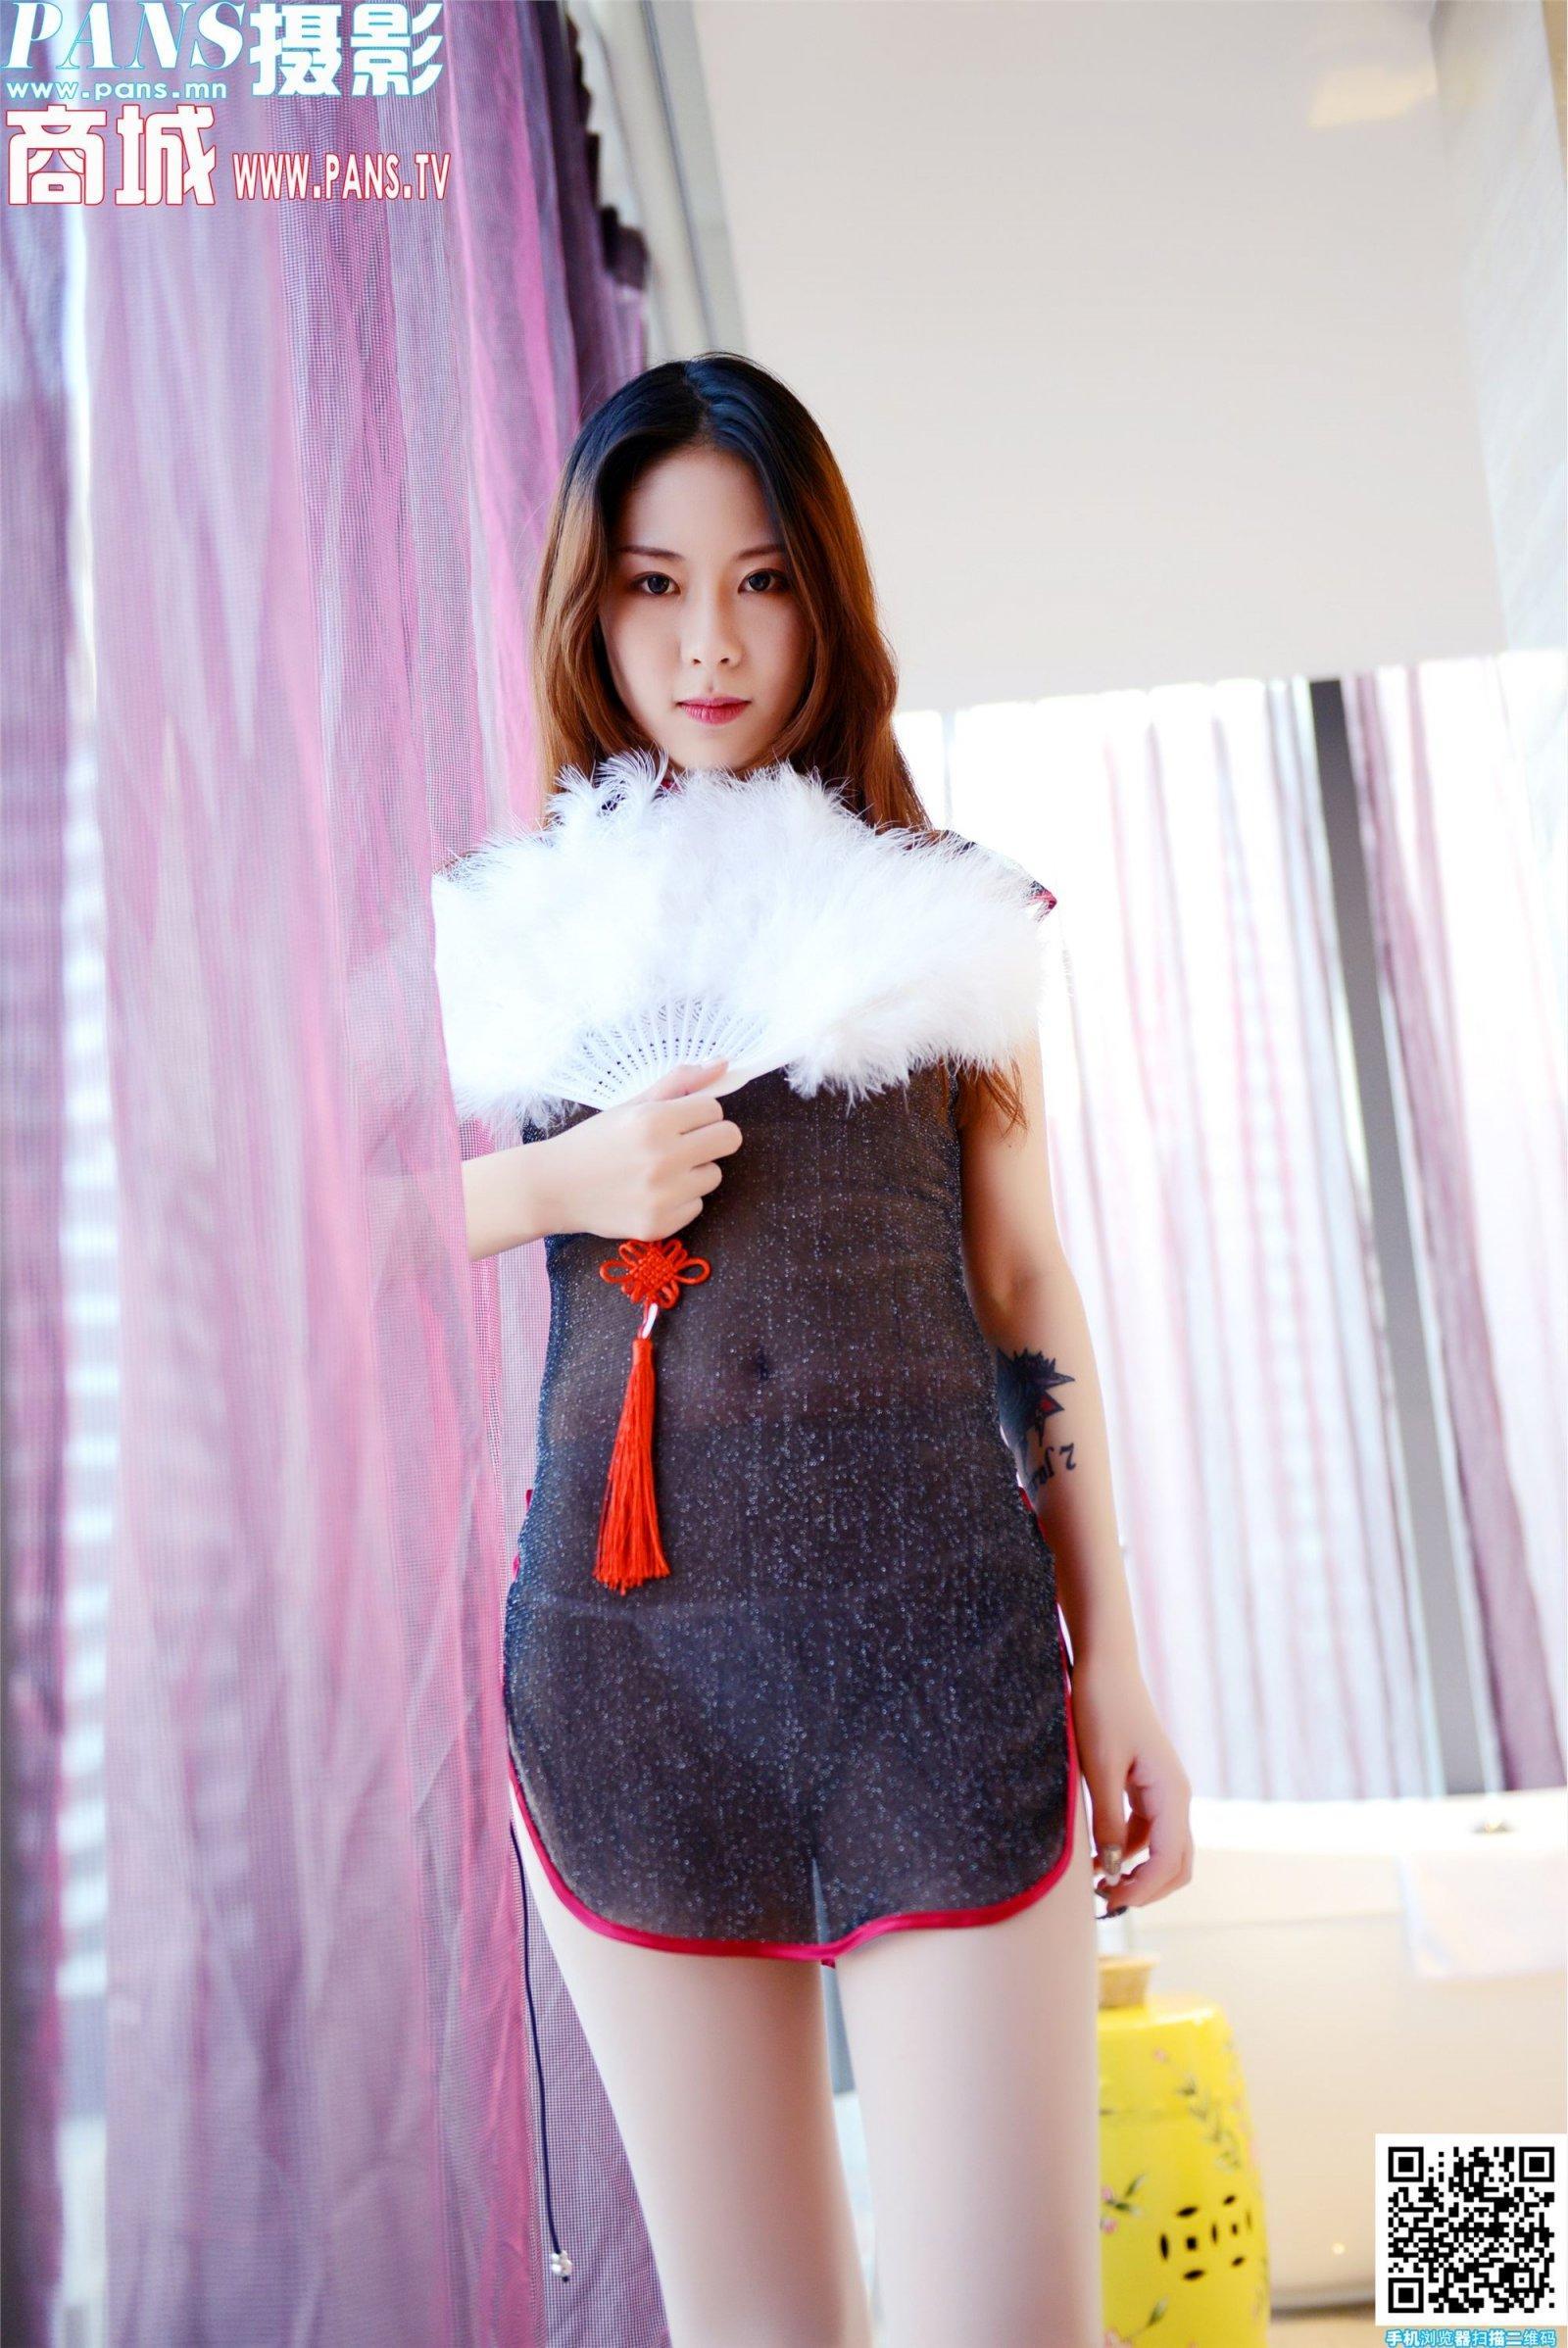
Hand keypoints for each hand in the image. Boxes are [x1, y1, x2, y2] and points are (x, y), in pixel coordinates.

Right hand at [542, 1057, 743, 1242]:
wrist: (554, 1188)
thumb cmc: (595, 1142)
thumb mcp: (632, 1106)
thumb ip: (679, 1083)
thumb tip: (723, 1063)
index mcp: (653, 1121)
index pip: (714, 1109)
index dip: (699, 1113)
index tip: (680, 1121)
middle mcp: (662, 1158)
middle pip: (729, 1139)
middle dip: (711, 1137)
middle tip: (685, 1143)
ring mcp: (663, 1195)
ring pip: (714, 1174)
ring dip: (694, 1171)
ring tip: (660, 1171)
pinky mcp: (660, 1225)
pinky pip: (696, 1205)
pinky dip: (679, 1200)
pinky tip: (650, 1194)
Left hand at [1070, 1644, 1192, 1913]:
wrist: (1105, 1664)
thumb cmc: (1101, 1708)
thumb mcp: (1098, 1767)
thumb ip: (1107, 1819)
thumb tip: (1112, 1869)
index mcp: (1171, 1792)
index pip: (1170, 1860)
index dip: (1144, 1888)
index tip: (1109, 1900)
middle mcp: (1175, 1796)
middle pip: (1177, 1863)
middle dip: (1148, 1888)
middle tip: (1105, 1899)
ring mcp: (1163, 1791)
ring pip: (1162, 1850)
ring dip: (1137, 1871)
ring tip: (1096, 1883)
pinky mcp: (1146, 1785)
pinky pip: (1146, 1831)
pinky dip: (1128, 1851)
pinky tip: (1097, 1855)